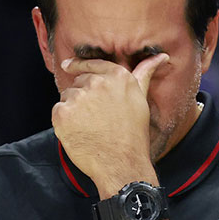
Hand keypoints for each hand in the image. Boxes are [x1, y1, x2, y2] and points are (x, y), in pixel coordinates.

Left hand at [50, 54, 167, 193]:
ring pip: (67, 97)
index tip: (67, 65)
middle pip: (78, 82)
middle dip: (82, 97)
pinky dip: (63, 122)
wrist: (121, 163)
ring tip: (89, 126)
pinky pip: (57, 111)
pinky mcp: (63, 113)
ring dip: (73, 109)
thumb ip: (144, 74)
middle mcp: (97, 83)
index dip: (78, 65)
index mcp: (117, 76)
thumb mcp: (141, 99)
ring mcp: (78, 97)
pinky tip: (78, 132)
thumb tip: (160, 56)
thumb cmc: (133, 134)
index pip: (92, 64)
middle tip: (95, 118)